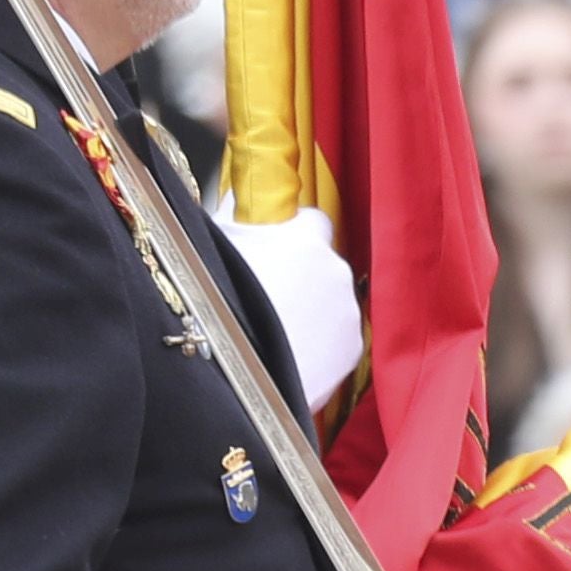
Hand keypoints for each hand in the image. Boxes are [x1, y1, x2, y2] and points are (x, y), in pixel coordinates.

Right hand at [210, 201, 364, 410]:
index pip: (313, 219)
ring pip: (332, 300)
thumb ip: (233, 215)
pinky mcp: (354, 349)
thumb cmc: (219, 303)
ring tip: (278, 326)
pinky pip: (338, 335)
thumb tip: (236, 197)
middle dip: (302, 272)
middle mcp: (337, 271)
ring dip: (313, 307)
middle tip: (269, 291)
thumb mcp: (216, 246)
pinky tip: (292, 349)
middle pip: (323, 262)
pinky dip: (321, 340)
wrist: (238, 374)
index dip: (294, 230)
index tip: (276, 243)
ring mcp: (349, 312)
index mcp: (307, 240)